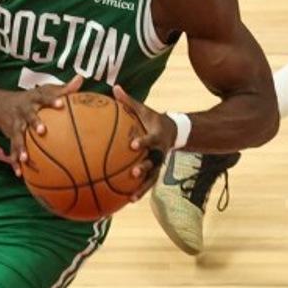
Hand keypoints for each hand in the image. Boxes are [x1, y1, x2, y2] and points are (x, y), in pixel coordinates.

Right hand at [0, 75, 83, 176]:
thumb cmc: (30, 98)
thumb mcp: (44, 90)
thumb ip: (63, 88)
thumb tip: (81, 79)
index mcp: (34, 99)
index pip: (43, 97)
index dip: (52, 100)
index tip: (61, 104)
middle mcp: (23, 111)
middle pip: (29, 116)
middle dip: (34, 123)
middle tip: (42, 131)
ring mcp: (15, 124)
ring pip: (17, 136)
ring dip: (20, 148)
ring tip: (25, 159)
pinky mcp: (10, 136)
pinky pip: (12, 150)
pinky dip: (15, 161)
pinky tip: (19, 173)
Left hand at [112, 84, 177, 198]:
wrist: (173, 131)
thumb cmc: (152, 119)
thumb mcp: (144, 109)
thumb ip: (129, 101)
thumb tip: (114, 87)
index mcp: (156, 136)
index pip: (150, 139)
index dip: (142, 142)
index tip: (132, 145)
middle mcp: (159, 152)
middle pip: (153, 161)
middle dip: (145, 167)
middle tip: (134, 172)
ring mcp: (159, 163)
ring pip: (152, 177)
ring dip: (143, 187)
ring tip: (131, 197)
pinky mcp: (156, 171)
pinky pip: (147, 183)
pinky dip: (139, 191)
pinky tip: (127, 201)